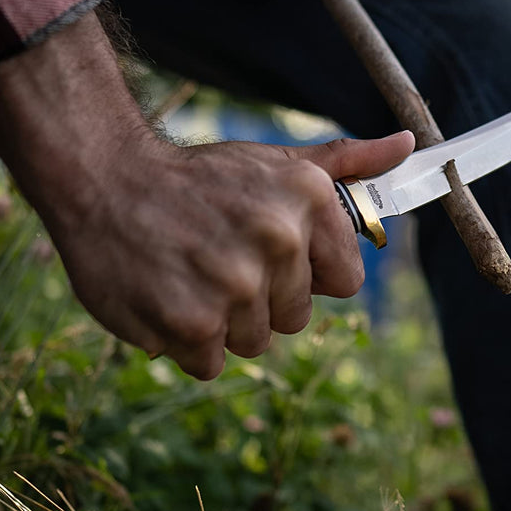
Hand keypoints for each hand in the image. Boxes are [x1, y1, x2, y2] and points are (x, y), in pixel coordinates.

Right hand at [0, 13, 412, 380]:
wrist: (103, 179)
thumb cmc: (197, 178)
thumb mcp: (275, 162)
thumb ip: (346, 164)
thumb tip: (407, 147)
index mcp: (307, 200)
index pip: (347, 281)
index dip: (308, 275)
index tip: (271, 254)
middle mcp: (278, 240)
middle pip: (295, 317)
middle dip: (260, 297)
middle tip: (217, 256)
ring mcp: (234, 286)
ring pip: (253, 343)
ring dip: (221, 321)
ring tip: (189, 272)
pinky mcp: (191, 325)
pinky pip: (210, 363)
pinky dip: (187, 341)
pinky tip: (166, 295)